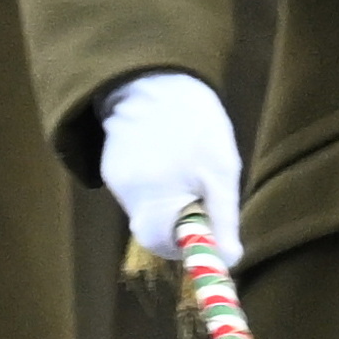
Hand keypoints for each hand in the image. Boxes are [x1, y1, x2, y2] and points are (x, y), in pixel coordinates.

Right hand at [95, 67, 242, 271]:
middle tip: (198, 187)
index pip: (165, 246)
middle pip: (154, 228)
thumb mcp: (221, 170)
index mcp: (155, 201)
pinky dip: (152, 180)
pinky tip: (162, 151)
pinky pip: (135, 188)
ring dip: (166, 197)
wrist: (154, 78)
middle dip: (178, 217)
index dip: (187, 242)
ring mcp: (115, 179)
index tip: (204, 224)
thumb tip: (229, 261)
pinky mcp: (109, 165)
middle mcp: (127, 196)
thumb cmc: (196, 124)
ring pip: (146, 208)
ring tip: (180, 161)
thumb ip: (222, 219)